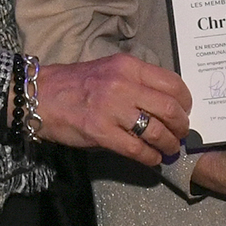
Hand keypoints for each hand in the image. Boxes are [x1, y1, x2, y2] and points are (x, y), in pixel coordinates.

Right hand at [37, 54, 193, 166]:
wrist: (40, 95)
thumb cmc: (76, 84)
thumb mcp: (110, 70)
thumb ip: (136, 81)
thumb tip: (164, 102)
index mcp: (128, 66)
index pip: (172, 83)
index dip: (185, 101)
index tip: (185, 111)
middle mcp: (123, 85)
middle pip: (169, 108)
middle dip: (181, 125)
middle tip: (181, 133)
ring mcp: (112, 109)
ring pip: (157, 131)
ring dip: (169, 144)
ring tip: (169, 149)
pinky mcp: (101, 132)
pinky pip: (137, 149)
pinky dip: (151, 158)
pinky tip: (153, 159)